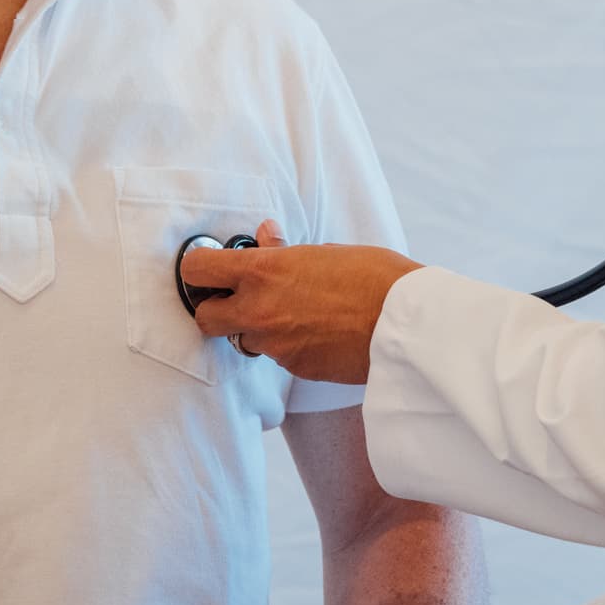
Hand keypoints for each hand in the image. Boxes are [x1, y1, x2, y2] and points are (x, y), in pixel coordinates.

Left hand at [183, 219, 423, 383]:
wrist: (406, 325)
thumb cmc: (373, 277)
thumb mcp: (324, 252)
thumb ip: (283, 250)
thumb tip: (264, 235)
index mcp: (263, 271)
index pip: (198, 270)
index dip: (199, 268)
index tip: (210, 266)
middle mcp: (258, 311)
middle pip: (204, 318)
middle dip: (217, 308)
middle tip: (240, 298)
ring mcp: (274, 344)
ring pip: (245, 339)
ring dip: (258, 328)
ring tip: (296, 313)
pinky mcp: (294, 368)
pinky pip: (277, 355)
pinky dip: (288, 345)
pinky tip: (318, 331)